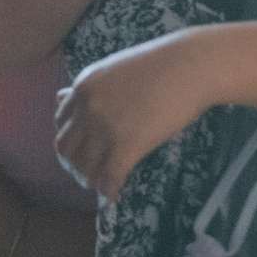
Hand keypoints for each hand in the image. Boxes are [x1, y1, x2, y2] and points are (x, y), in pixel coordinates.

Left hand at [54, 31, 215, 201]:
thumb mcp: (118, 68)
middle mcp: (87, 107)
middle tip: (88, 173)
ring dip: (91, 180)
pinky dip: (109, 190)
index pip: (61, 124)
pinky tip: (114, 194)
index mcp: (85, 86)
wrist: (195, 64)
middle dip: (75, 165)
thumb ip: (93, 87)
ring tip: (102, 184)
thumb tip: (60, 97)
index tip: (81, 151)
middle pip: (67, 149)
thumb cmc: (166, 62)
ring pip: (86, 166)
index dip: (70, 141)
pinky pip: (109, 177)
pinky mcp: (127, 145)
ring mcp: (105, 127)